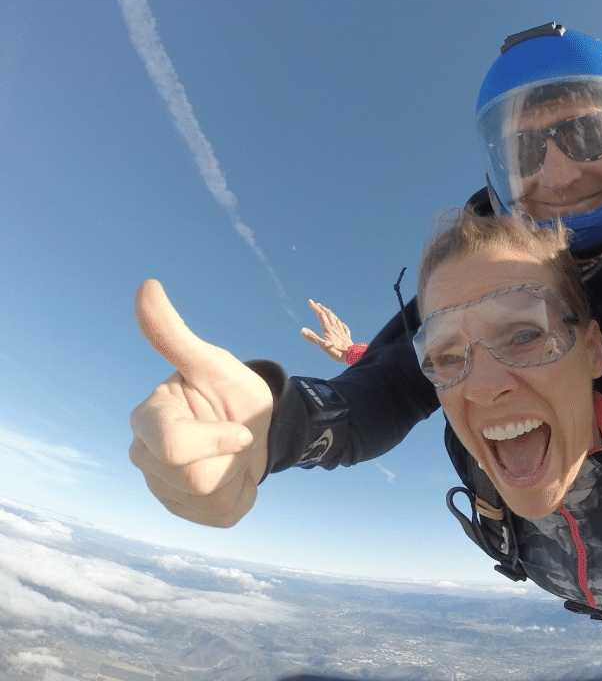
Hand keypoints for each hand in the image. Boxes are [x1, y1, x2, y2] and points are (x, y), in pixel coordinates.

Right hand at [129, 279, 272, 526]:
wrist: (257, 424)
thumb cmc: (232, 391)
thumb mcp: (213, 363)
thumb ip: (175, 335)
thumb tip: (146, 286)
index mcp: (146, 420)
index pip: (173, 447)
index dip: (219, 439)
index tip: (240, 428)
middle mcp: (144, 457)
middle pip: (194, 478)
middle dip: (231, 457)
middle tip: (237, 438)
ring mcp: (162, 489)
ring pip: (210, 499)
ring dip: (238, 476)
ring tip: (233, 456)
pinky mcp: (185, 512)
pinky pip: (223, 516)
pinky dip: (241, 496)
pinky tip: (235, 475)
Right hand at [301, 300, 353, 363]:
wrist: (352, 356)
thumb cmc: (337, 352)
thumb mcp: (322, 346)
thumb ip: (313, 338)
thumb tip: (302, 330)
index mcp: (328, 329)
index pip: (321, 315)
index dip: (315, 307)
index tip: (310, 301)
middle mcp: (335, 328)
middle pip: (329, 314)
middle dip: (322, 308)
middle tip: (317, 304)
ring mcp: (342, 332)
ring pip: (336, 319)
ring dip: (330, 314)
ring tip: (327, 311)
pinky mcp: (347, 337)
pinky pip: (344, 327)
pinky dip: (340, 323)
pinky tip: (341, 324)